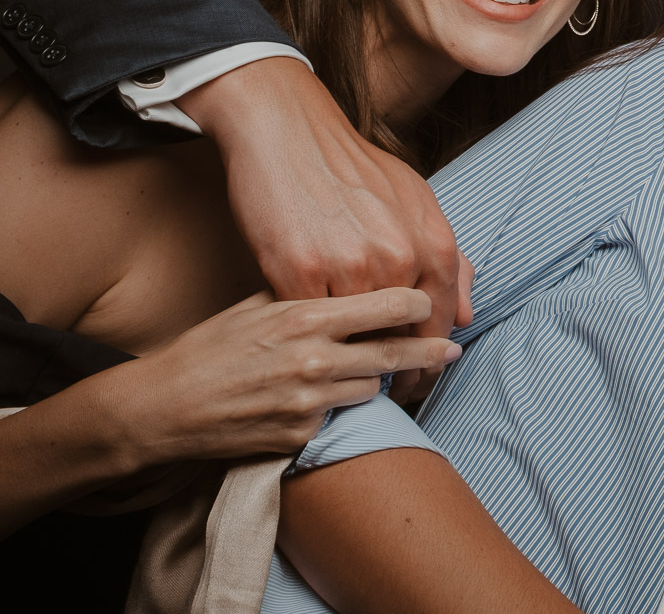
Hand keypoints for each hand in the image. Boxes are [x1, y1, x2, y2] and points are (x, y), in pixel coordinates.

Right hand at [101, 288, 458, 467]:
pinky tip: (319, 399)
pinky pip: (341, 417)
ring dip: (376, 381)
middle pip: (398, 354)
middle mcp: (314, 358)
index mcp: (306, 315)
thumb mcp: (258, 303)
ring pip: (375, 389)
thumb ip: (310, 293)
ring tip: (365, 372)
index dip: (420, 304)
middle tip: (450, 349)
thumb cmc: (211, 347)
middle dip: (429, 351)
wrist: (163, 407)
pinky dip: (338, 408)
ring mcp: (309, 401)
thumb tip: (359, 277)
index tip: (430, 305)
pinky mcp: (300, 435)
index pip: (392, 305)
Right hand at [183, 56, 469, 394]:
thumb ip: (445, 256)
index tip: (422, 378)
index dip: (431, 356)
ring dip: (358, 366)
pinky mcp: (298, 274)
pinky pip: (314, 328)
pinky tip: (314, 359)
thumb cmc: (350, 168)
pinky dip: (316, 346)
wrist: (286, 134)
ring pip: (359, 339)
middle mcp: (398, 257)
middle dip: (402, 372)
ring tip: (353, 380)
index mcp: (432, 240)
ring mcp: (349, 267)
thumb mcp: (413, 200)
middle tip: (396, 393)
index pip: (440, 319)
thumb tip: (465, 312)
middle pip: (405, 337)